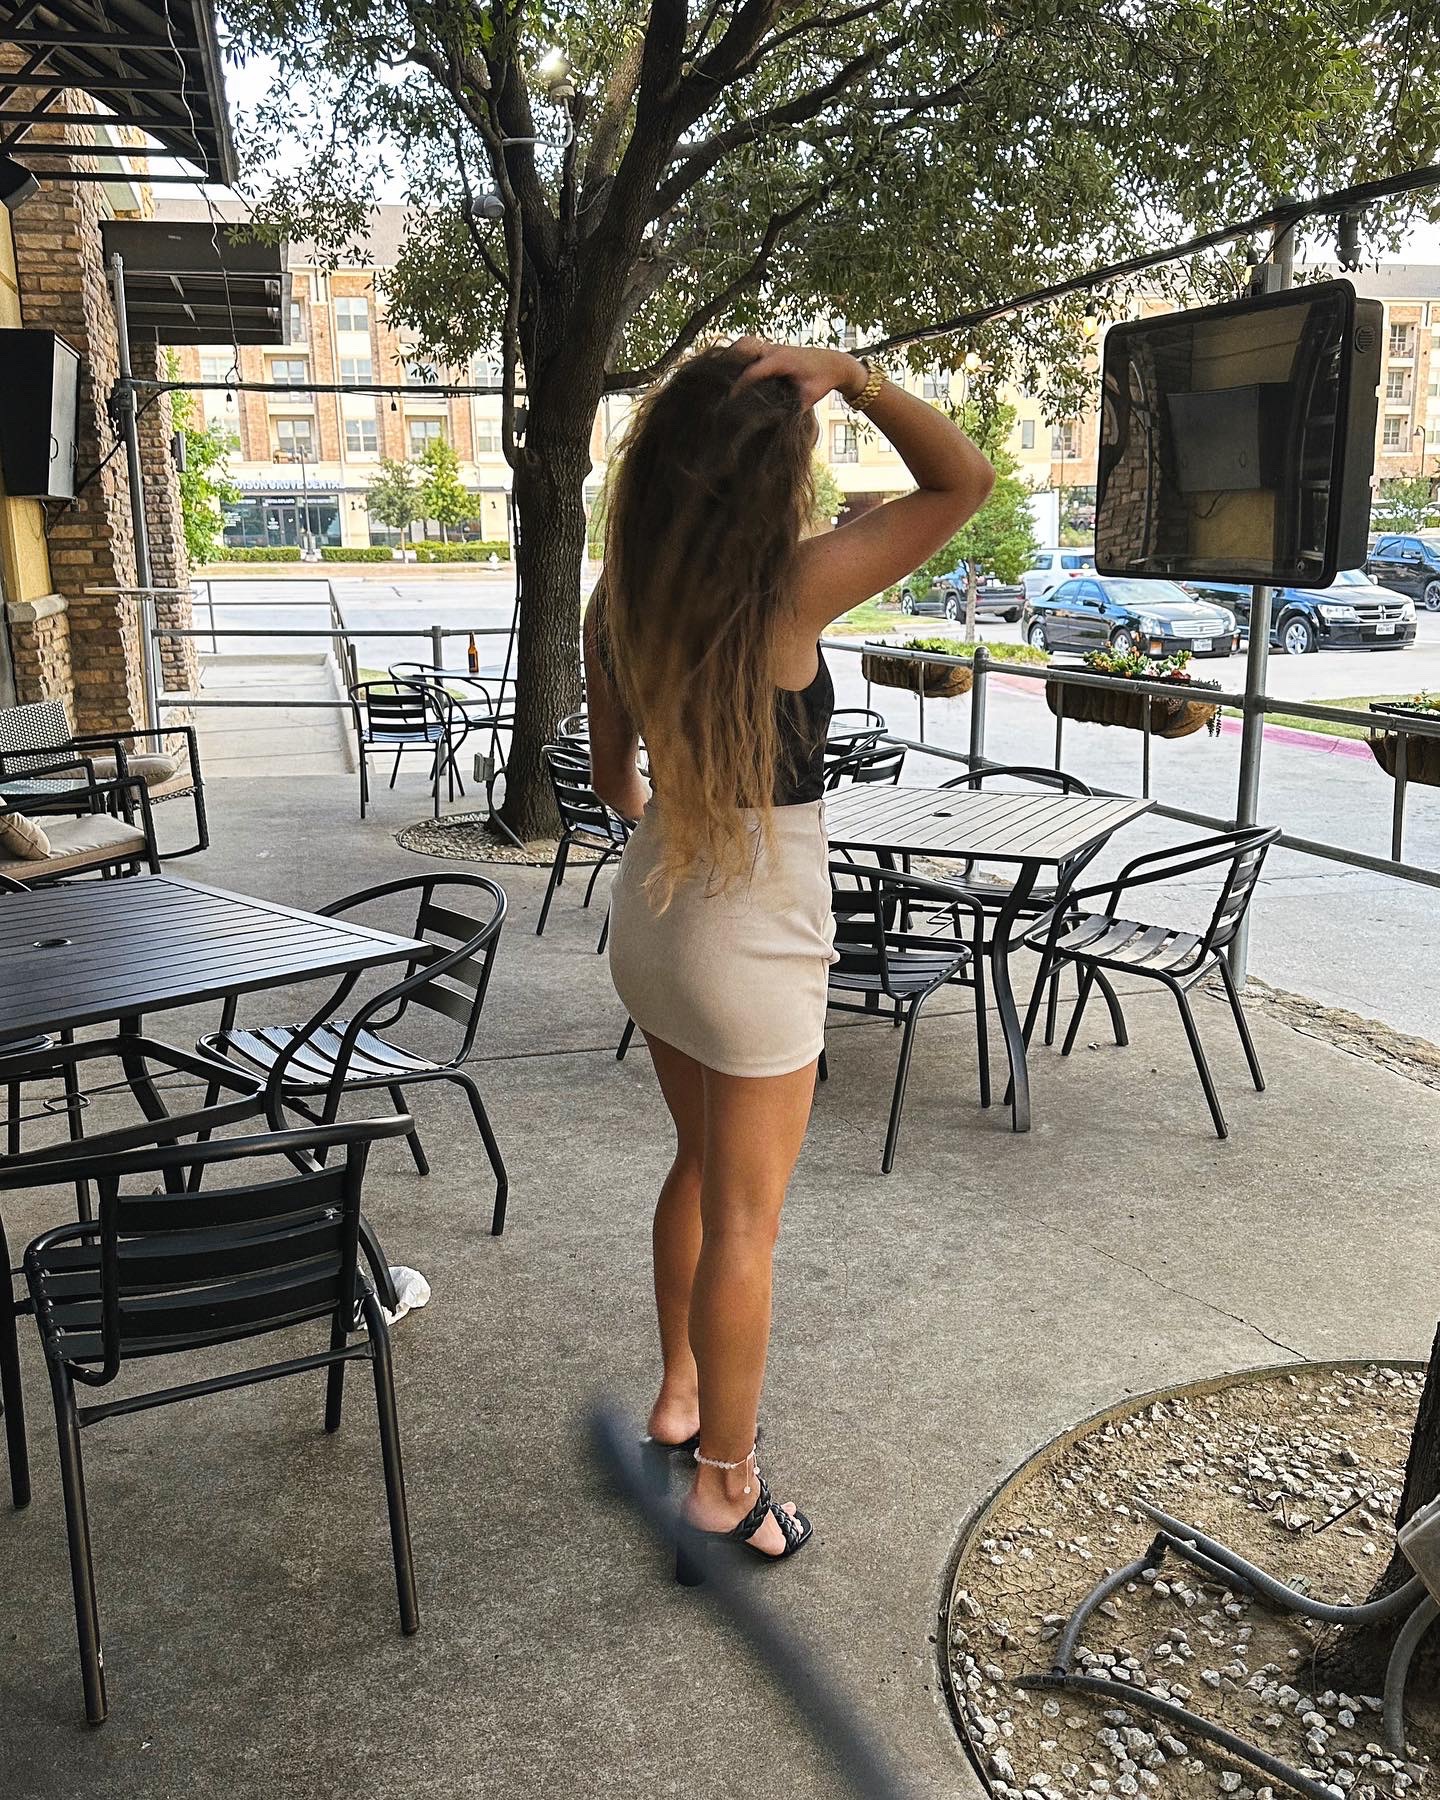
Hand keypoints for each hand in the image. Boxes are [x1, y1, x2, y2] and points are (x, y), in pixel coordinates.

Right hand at [731, 336, 866, 406]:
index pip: (753, 371)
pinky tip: (734, 370)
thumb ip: (794, 407)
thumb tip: (777, 422)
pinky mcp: (772, 348)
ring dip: (734, 355)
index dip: (739, 386)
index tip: (729, 401)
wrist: (834, 363)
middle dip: (729, 362)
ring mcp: (772, 346)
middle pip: (743, 348)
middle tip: (720, 381)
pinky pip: (751, 347)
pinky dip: (740, 355)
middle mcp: (774, 349)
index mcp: (781, 360)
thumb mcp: (809, 397)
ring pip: (745, 343)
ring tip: (724, 374)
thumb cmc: (822, 380)